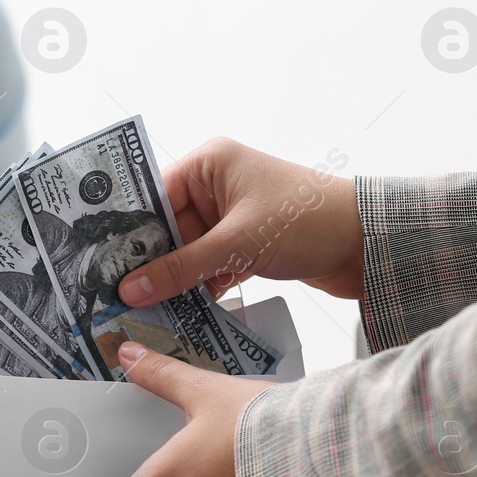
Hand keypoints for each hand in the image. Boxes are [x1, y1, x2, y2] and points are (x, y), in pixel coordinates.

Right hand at [118, 138, 363, 307]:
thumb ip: (181, 269)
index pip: (153, 197)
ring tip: (144, 311)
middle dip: (150, 263)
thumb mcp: (238, 244)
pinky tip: (181, 313)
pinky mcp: (248, 242)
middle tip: (119, 297)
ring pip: (188, 251)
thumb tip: (129, 289)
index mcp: (210, 163)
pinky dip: (199, 286)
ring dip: (175, 280)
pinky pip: (209, 265)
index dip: (129, 234)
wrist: (373, 244)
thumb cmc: (309, 221)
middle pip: (167, 228)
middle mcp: (217, 184)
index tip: (103, 266)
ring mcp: (232, 215)